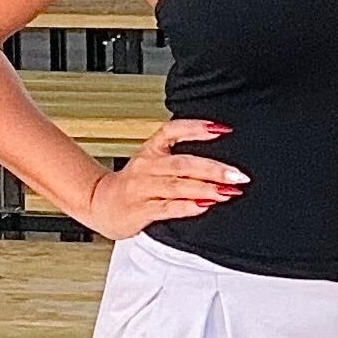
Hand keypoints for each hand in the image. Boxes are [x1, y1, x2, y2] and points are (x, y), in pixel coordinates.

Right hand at [85, 120, 248, 239]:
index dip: (196, 128)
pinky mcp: (141, 210)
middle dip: (213, 169)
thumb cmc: (134, 184)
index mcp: (151, 150)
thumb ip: (182, 158)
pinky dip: (187, 207)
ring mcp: (143, 188)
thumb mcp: (152, 161)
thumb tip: (219, 163)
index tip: (223, 129)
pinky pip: (167, 208)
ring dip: (205, 188)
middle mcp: (147, 166)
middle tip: (237, 175)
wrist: (101, 203)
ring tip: (227, 191)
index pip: (172, 131)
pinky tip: (203, 205)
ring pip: (177, 186)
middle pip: (183, 163)